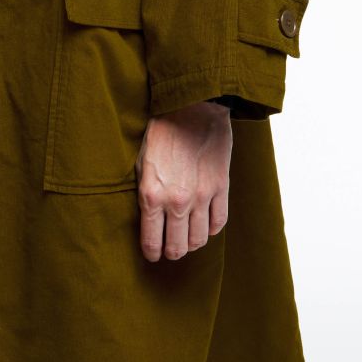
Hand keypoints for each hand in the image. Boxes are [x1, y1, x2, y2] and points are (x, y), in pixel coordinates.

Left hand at [135, 100, 231, 262]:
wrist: (192, 106)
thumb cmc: (161, 132)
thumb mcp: (140, 161)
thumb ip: (144, 193)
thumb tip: (146, 218)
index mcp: (151, 195)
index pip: (151, 242)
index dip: (151, 253)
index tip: (152, 255)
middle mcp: (177, 201)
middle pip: (177, 248)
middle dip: (171, 253)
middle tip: (170, 249)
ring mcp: (201, 196)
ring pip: (200, 240)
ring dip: (192, 244)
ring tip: (187, 238)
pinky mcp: (221, 187)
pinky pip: (220, 222)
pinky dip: (212, 229)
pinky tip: (205, 224)